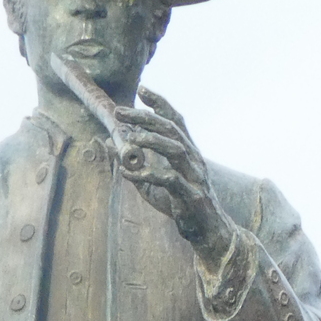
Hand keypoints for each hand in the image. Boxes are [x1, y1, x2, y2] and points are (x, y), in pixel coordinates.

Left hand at [110, 87, 235, 267]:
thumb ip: (136, 167)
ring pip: (175, 149)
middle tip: (121, 112)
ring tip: (130, 139)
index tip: (142, 90)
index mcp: (187, 152)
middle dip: (145, 118)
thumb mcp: (153, 186)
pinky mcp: (191, 196)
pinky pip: (170, 181)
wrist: (206, 231)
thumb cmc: (180, 206)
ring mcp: (194, 176)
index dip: (160, 103)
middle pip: (171, 130)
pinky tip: (130, 174)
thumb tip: (114, 149)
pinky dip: (148, 175)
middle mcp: (193, 159)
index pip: (175, 120)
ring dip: (152, 141)